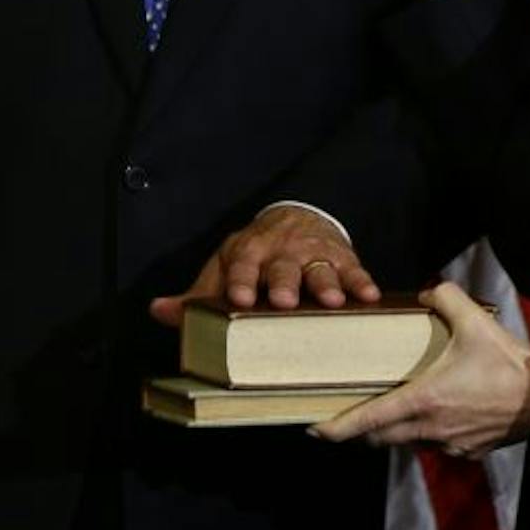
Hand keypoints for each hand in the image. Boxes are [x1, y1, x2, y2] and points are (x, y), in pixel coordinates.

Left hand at [148, 204, 378, 325]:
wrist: (297, 218)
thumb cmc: (256, 256)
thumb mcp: (224, 267)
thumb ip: (197, 295)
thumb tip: (160, 311)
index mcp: (248, 252)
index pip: (241, 266)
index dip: (239, 282)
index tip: (237, 298)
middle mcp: (282, 251)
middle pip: (283, 268)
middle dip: (284, 284)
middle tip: (285, 302)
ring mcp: (313, 253)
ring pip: (319, 269)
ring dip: (326, 284)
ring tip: (332, 301)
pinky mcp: (342, 257)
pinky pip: (354, 269)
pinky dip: (362, 282)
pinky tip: (369, 297)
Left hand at [312, 282, 529, 458]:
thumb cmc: (508, 365)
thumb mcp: (475, 321)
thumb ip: (445, 297)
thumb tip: (426, 291)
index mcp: (423, 400)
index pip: (368, 421)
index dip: (337, 428)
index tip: (314, 431)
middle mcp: (429, 429)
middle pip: (380, 438)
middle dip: (362, 429)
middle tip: (351, 412)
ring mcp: (448, 445)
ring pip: (407, 442)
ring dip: (396, 429)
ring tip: (398, 404)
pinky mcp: (466, 452)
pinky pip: (435, 445)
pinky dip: (427, 432)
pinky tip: (439, 411)